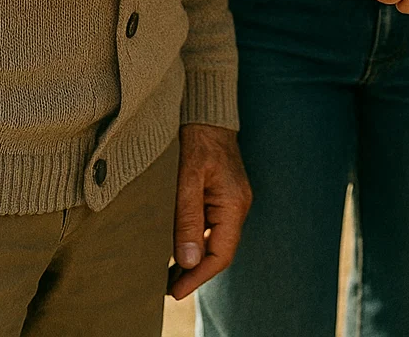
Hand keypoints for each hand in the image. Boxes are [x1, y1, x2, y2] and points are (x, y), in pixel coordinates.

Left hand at [167, 123, 251, 299]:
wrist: (208, 116)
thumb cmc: (197, 142)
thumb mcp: (187, 180)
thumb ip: (187, 220)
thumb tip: (188, 262)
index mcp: (233, 204)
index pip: (221, 255)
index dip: (198, 277)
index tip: (176, 292)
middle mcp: (239, 206)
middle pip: (221, 252)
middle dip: (196, 273)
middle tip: (169, 289)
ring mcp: (234, 201)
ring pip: (218, 241)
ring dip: (197, 260)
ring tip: (170, 275)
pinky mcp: (226, 197)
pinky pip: (215, 228)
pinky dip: (199, 243)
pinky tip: (181, 248)